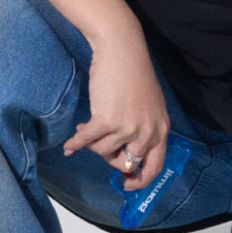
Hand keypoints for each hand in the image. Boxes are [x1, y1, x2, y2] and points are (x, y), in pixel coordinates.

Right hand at [62, 33, 170, 192]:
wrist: (121, 48)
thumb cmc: (133, 72)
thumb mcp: (150, 105)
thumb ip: (143, 129)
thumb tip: (125, 158)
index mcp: (161, 128)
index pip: (155, 165)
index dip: (140, 179)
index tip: (127, 184)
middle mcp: (147, 131)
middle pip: (124, 161)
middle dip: (109, 155)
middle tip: (100, 143)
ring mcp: (128, 128)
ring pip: (102, 150)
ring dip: (93, 141)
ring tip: (89, 125)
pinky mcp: (107, 121)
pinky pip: (87, 141)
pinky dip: (76, 142)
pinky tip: (70, 144)